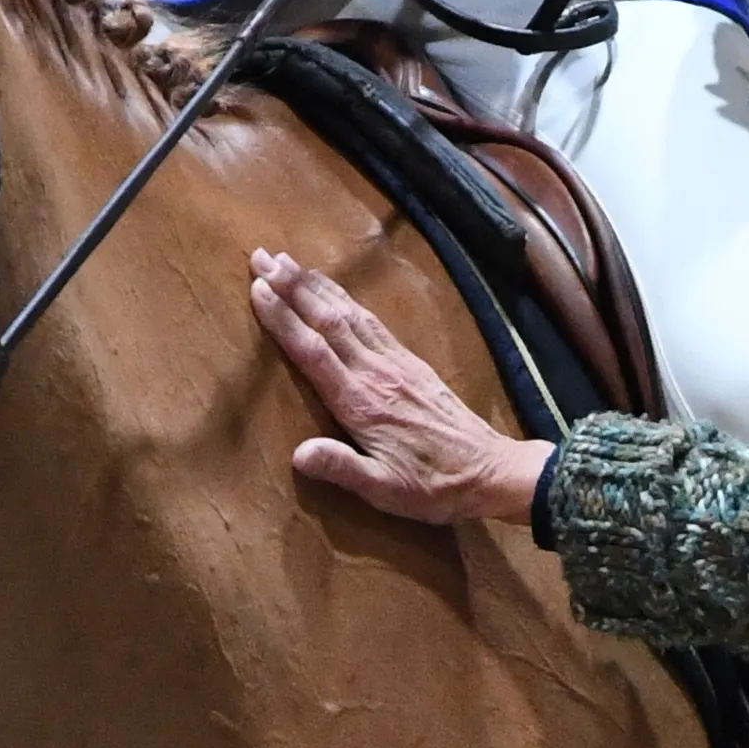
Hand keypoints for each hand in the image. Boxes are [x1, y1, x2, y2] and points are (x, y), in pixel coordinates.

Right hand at [252, 247, 552, 526]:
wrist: (490, 470)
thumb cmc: (433, 487)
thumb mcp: (385, 491)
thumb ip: (343, 469)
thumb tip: (299, 454)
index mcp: (362, 403)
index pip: (313, 352)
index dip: (284, 319)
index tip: (258, 289)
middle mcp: (377, 373)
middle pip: (328, 320)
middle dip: (292, 287)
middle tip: (261, 257)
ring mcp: (396, 363)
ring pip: (349, 313)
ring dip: (315, 285)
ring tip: (287, 260)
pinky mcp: (411, 361)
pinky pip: (372, 321)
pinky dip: (346, 299)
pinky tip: (334, 289)